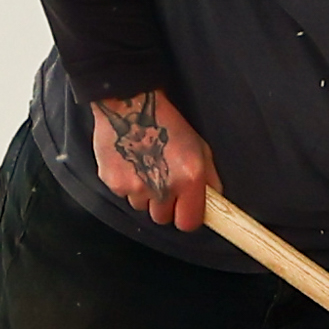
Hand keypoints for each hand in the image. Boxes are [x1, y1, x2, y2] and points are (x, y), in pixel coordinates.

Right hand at [88, 90, 217, 233]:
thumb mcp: (199, 147)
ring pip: (142, 207)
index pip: (188, 223)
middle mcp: (162, 187)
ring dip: (145, 195)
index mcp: (188, 179)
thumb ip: (210, 179)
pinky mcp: (114, 183)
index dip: (186, 217)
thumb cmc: (167, 123)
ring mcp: (135, 187)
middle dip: (164, 206)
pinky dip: (128, 184)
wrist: (131, 106)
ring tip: (146, 168)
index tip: (185, 210)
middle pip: (162, 218)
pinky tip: (132, 163)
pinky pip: (124, 195)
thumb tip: (214, 201)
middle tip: (164, 182)